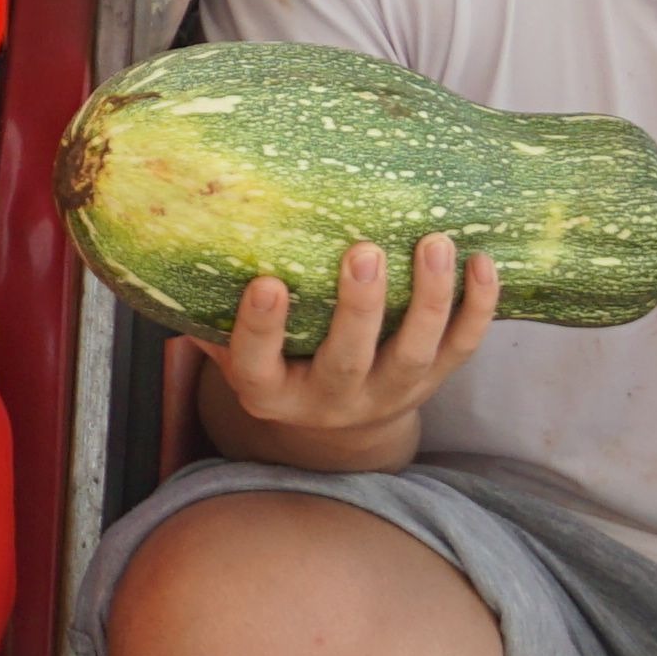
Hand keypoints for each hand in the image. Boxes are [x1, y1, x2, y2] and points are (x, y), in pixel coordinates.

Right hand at [212, 236, 496, 451]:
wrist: (336, 426)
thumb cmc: (275, 360)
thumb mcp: (233, 346)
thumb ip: (206, 306)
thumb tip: (173, 228)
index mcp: (270, 393)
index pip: (257, 365)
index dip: (261, 328)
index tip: (266, 283)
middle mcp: (330, 401)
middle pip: (346, 361)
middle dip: (360, 308)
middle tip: (365, 250)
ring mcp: (387, 394)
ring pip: (414, 354)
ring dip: (428, 299)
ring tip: (435, 242)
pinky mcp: (432, 382)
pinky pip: (462, 349)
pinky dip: (478, 308)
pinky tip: (483, 263)